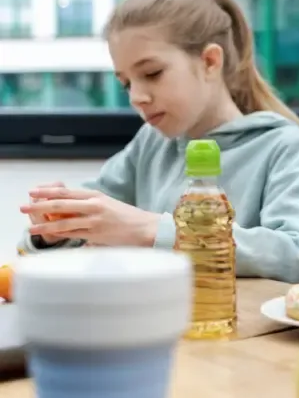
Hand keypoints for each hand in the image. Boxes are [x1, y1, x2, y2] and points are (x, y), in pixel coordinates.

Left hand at [20, 187, 159, 246]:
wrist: (147, 228)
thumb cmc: (128, 218)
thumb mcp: (108, 205)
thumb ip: (88, 206)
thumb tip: (69, 211)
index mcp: (96, 195)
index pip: (67, 192)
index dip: (47, 191)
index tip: (33, 191)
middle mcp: (94, 205)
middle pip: (61, 204)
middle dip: (39, 205)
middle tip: (24, 205)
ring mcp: (95, 220)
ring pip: (63, 221)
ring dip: (44, 224)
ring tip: (30, 226)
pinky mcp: (97, 233)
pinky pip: (72, 234)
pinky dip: (56, 234)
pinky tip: (47, 235)